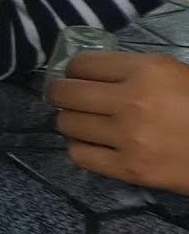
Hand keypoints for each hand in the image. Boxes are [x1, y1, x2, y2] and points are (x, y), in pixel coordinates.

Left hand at [47, 51, 188, 194]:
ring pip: (66, 123)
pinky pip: (79, 155)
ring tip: (83, 121)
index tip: (77, 76)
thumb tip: (87, 69)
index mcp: (146, 71)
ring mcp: (127, 137)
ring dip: (70, 121)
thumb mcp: (173, 73)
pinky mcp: (129, 169)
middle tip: (67, 97)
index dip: (75, 69)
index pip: (81, 64)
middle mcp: (130, 101)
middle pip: (64, 92)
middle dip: (60, 93)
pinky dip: (80, 148)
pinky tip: (92, 144)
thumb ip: (133, 69)